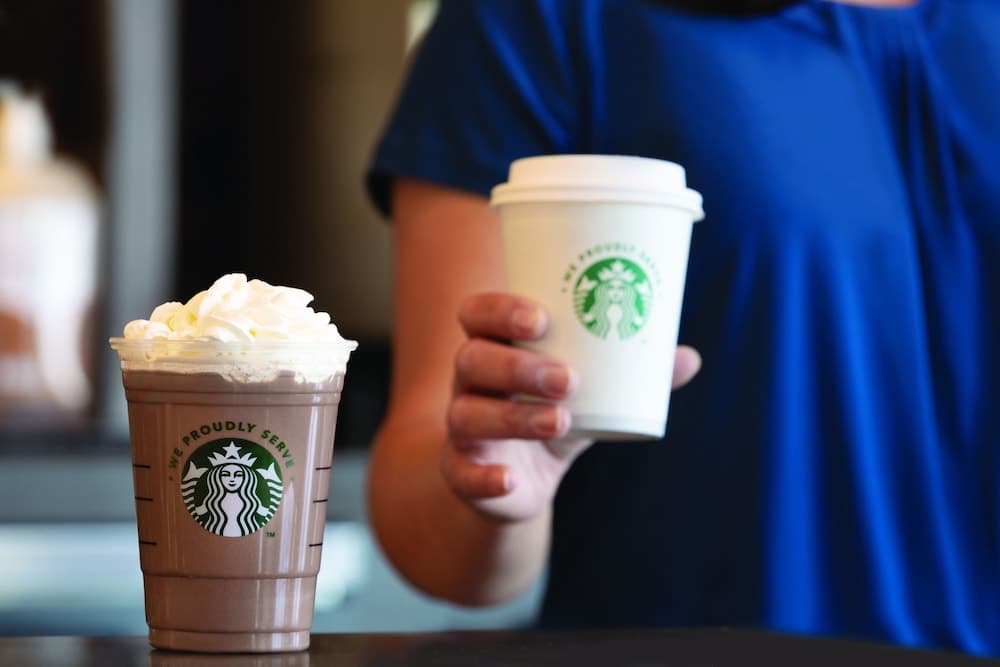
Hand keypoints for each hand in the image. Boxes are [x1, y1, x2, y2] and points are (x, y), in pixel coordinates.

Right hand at [442, 292, 700, 522]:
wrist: (519, 480)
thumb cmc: (553, 412)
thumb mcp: (591, 392)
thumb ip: (632, 374)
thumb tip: (690, 358)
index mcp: (494, 345)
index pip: (477, 313)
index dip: (500, 310)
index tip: (542, 318)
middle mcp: (468, 382)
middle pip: (472, 359)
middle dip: (518, 365)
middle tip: (570, 378)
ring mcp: (460, 428)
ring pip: (466, 415)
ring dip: (513, 417)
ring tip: (562, 420)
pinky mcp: (461, 472)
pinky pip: (461, 473)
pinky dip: (484, 477)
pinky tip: (511, 479)